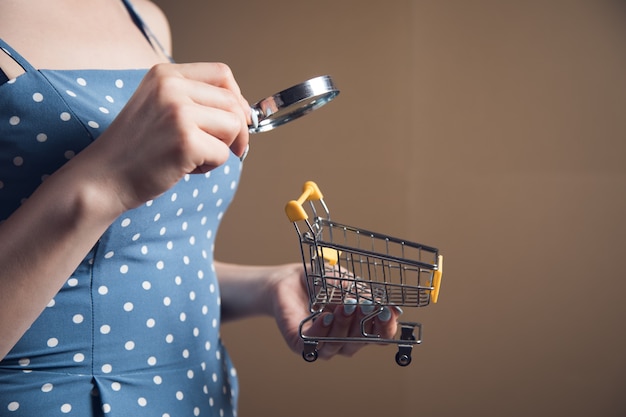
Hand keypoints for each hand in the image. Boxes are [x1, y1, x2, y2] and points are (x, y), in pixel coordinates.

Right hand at [80, 62, 249, 210]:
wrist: (103, 178)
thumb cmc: (136, 149)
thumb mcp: (159, 108)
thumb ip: (195, 101)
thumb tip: (245, 111)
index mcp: (165, 74)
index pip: (223, 73)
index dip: (237, 98)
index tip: (235, 120)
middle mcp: (171, 87)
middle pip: (233, 102)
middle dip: (236, 130)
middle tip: (222, 149)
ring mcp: (178, 112)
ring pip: (234, 126)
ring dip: (222, 148)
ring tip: (194, 156)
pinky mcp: (185, 140)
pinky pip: (223, 154)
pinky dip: (211, 167)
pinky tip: (185, 168)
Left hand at [269, 264, 400, 359]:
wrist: (293, 278)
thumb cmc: (324, 282)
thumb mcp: (348, 283)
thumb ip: (365, 296)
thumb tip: (387, 306)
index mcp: (360, 327)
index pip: (379, 336)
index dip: (386, 327)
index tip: (388, 311)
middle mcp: (344, 340)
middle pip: (359, 342)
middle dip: (363, 323)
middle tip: (363, 305)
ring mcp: (322, 344)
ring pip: (338, 345)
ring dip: (343, 326)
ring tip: (343, 306)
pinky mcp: (301, 343)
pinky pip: (312, 345)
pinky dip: (321, 332)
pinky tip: (325, 318)